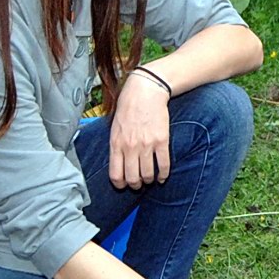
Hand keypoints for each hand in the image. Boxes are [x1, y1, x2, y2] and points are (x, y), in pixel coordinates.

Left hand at [108, 72, 172, 188]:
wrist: (145, 92)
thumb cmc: (128, 107)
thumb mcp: (114, 127)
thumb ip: (116, 145)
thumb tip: (118, 163)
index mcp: (116, 144)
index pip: (115, 174)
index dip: (120, 185)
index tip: (124, 186)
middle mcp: (130, 147)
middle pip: (132, 178)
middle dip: (136, 185)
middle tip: (139, 184)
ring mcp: (146, 145)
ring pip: (148, 175)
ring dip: (149, 180)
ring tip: (150, 179)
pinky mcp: (162, 141)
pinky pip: (163, 165)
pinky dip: (164, 174)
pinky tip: (163, 176)